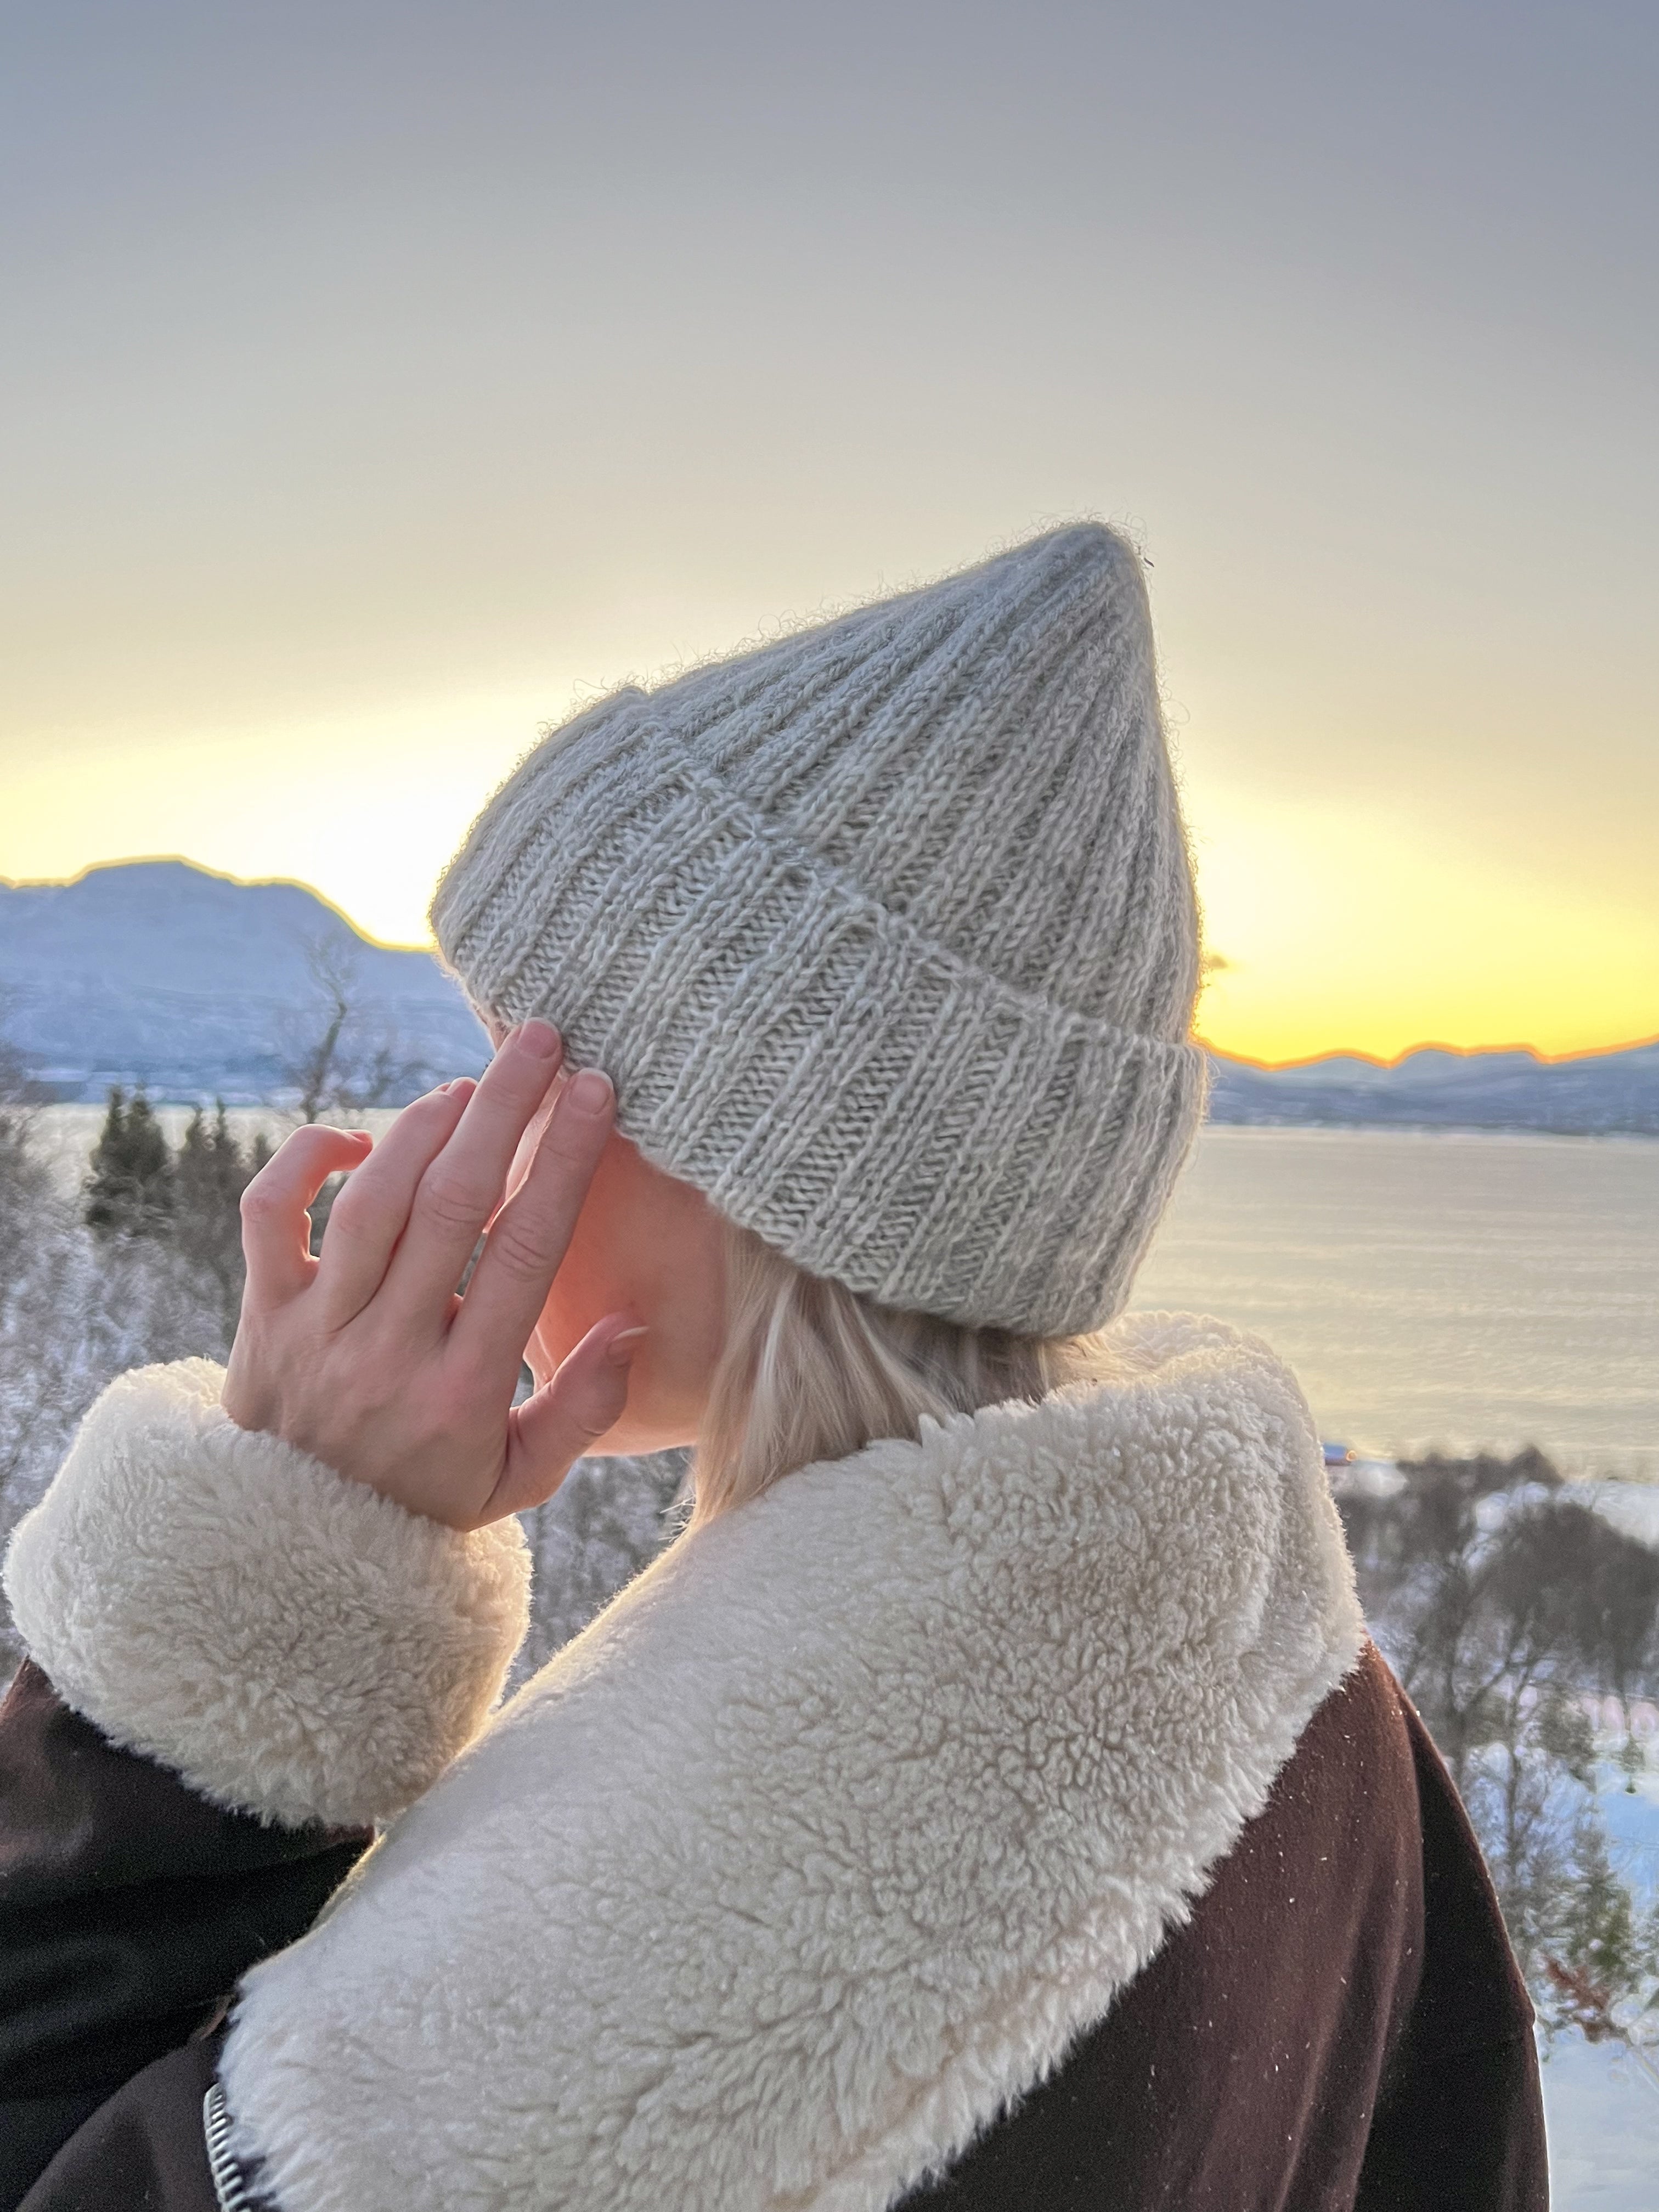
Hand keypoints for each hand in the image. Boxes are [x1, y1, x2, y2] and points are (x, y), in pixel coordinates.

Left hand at [222, 1020, 641, 1529]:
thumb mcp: (518, 1480)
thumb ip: (583, 1407)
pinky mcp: (260, 1315)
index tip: (596, 1093)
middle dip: (503, 1110)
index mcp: (460, 1392)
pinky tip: (353, 1139)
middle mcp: (387, 1352)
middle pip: (451, 1204)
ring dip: (423, 1127)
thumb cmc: (423, 1500)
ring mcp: (315, 1330)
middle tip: (541, 1041)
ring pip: (371, 1201)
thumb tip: (633, 1324)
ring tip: (469, 1085)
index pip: (523, 1252)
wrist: (292, 1550)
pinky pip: (268, 1217)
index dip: (564, 1162)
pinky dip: (302, 1161)